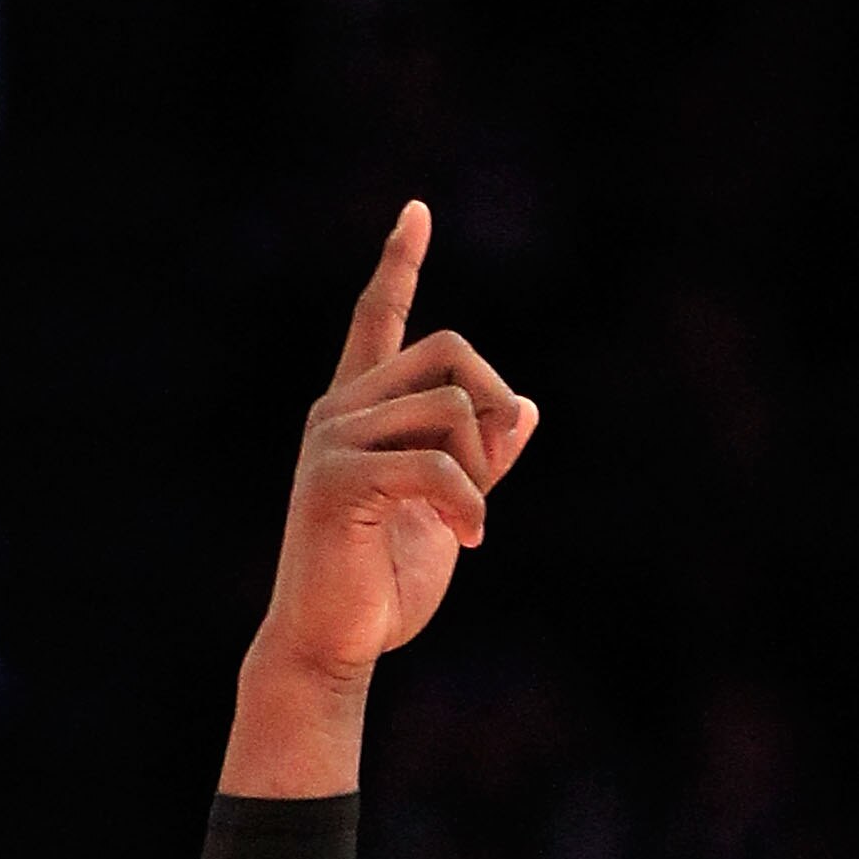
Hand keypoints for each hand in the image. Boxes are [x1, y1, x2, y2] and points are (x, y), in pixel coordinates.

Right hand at [230, 202, 538, 782]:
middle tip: (490, 477)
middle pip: (448, 352)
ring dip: (482, 471)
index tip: (417, 212)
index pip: (378, 318)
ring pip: (448, 408)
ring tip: (467, 528)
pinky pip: (436, 465)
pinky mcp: (339, 479)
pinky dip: (469, 504)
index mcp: (360, 412)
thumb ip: (481, 462)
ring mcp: (333, 440)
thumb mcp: (448, 515)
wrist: (332, 646)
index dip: (399, 266)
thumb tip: (526, 407)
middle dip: (492, 406)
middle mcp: (339, 410)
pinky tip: (470, 542)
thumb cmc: (382, 586)